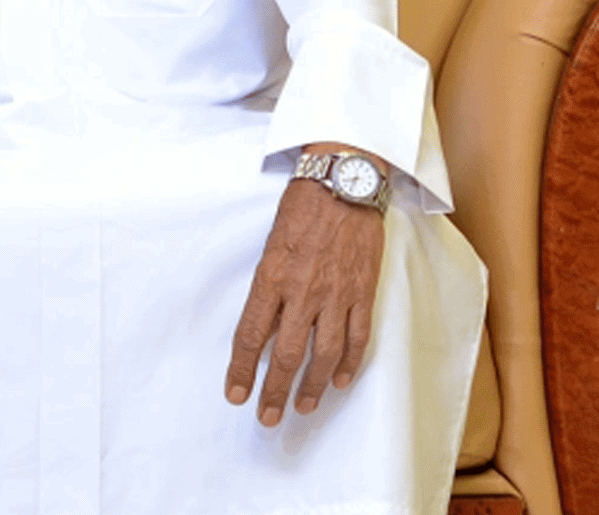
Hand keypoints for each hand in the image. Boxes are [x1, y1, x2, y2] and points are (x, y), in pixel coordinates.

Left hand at [225, 155, 384, 427]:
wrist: (345, 180)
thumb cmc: (303, 206)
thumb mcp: (272, 243)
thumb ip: (267, 286)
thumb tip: (260, 328)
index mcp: (272, 276)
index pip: (251, 335)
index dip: (241, 371)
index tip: (235, 395)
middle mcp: (303, 291)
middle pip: (286, 356)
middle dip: (275, 392)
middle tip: (268, 418)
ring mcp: (337, 293)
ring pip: (323, 354)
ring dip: (312, 387)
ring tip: (303, 408)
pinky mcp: (363, 290)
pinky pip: (357, 336)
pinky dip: (349, 363)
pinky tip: (339, 380)